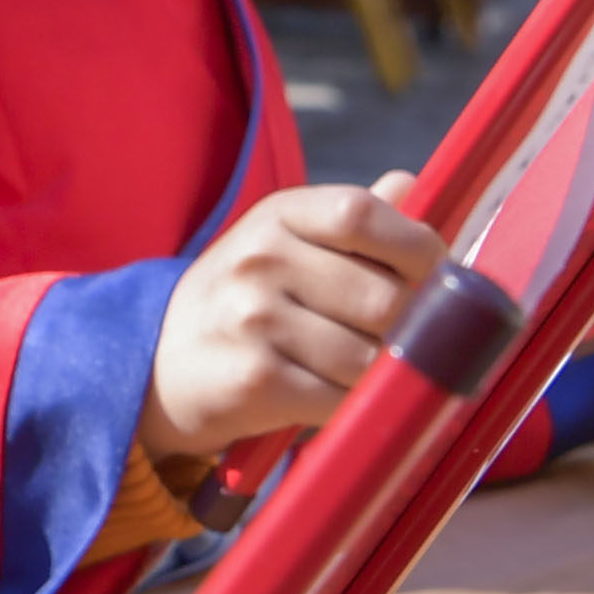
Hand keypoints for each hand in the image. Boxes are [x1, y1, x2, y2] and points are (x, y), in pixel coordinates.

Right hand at [146, 178, 452, 456]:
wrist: (158, 364)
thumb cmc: (245, 304)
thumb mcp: (285, 246)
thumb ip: (351, 223)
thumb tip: (410, 182)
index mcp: (278, 215)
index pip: (363, 214)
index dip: (417, 248)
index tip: (435, 279)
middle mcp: (261, 258)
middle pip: (384, 298)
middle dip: (412, 331)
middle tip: (407, 345)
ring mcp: (252, 319)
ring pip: (369, 358)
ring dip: (383, 378)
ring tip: (367, 378)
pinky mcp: (254, 380)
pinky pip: (340, 401)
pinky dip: (354, 410)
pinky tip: (338, 404)